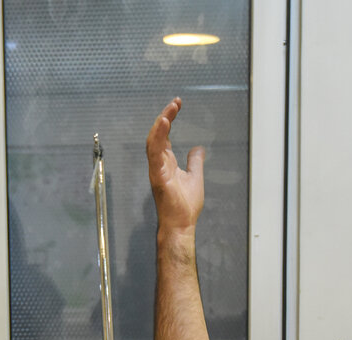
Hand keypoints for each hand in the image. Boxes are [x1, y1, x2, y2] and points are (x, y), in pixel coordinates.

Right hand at [146, 97, 204, 230]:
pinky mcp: (158, 176)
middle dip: (165, 116)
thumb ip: (195, 162)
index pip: (164, 135)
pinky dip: (158, 137)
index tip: (177, 105)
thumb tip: (198, 149)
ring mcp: (157, 169)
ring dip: (161, 124)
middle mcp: (158, 164)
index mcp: (166, 162)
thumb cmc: (184, 206)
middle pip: (157, 134)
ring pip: (153, 141)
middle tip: (175, 102)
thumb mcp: (195, 177)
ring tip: (169, 110)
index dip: (169, 119)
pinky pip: (155, 153)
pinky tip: (164, 124)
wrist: (181, 224)